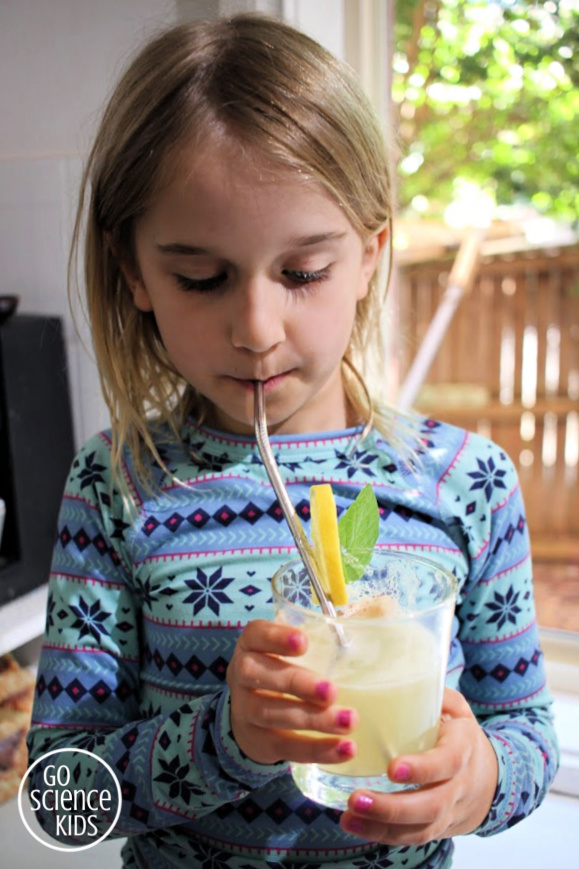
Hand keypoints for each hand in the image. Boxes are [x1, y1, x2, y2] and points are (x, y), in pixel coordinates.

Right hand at [227, 619, 358, 765]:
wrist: (252, 717)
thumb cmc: (287, 668)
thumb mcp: (294, 649)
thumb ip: (325, 636)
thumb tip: (384, 613)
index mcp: (251, 645)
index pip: (255, 635)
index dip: (276, 637)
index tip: (303, 642)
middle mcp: (241, 675)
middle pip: (259, 676)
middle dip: (298, 683)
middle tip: (332, 691)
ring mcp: (245, 711)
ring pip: (272, 714)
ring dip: (314, 719)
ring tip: (349, 721)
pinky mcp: (259, 742)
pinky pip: (286, 748)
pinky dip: (318, 750)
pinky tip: (345, 749)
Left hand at [340, 687, 497, 844]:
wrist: (489, 778)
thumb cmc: (460, 734)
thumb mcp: (456, 708)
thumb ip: (433, 692)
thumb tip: (400, 671)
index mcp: (463, 749)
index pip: (446, 763)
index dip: (422, 769)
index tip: (392, 769)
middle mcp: (458, 785)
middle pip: (430, 805)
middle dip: (392, 807)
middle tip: (356, 799)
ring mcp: (448, 811)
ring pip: (419, 828)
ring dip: (381, 827)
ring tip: (348, 816)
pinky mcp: (435, 828)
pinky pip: (412, 839)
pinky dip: (382, 836)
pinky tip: (353, 825)